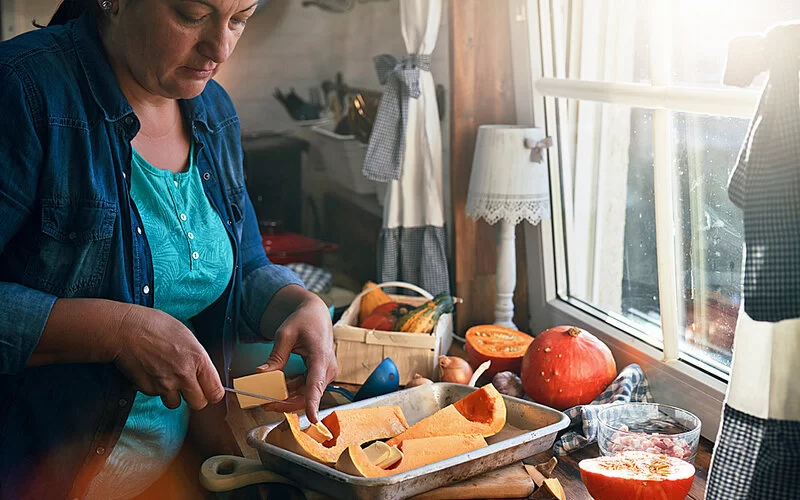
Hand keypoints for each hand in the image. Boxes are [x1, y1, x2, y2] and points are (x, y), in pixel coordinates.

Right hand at [113, 304, 223, 409]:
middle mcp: (184, 375)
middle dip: (194, 398)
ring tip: (166, 378)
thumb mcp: (186, 336)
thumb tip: (202, 371)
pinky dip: (155, 388)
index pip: (215, 392)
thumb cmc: (155, 326)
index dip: (212, 393)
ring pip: (175, 403)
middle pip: (198, 404)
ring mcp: (165, 384)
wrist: (126, 330)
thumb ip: (196, 357)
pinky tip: (151, 372)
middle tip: (188, 388)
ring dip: (173, 395)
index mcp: (198, 359)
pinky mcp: (148, 389)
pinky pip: (156, 395)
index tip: (209, 390)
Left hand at [256, 287, 336, 421]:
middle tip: (264, 403)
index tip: (312, 418)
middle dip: (286, 402)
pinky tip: (278, 388)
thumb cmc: (304, 321)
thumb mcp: (285, 334)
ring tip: (266, 397)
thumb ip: (276, 356)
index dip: (314, 402)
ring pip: (306, 394)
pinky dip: (291, 391)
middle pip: (308, 394)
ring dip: (287, 398)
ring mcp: (325, 373)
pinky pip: (306, 389)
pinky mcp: (320, 375)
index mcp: (321, 356)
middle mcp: (327, 368)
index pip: (317, 383)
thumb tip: (262, 374)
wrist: (317, 315)